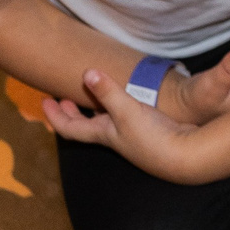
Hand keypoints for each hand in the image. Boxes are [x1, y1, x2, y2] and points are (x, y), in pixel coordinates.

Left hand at [43, 68, 214, 183]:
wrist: (186, 157)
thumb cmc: (153, 138)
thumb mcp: (127, 111)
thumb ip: (107, 92)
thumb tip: (86, 72)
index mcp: (103, 134)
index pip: (69, 128)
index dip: (54, 115)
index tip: (44, 100)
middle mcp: (114, 136)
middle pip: (85, 126)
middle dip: (71, 112)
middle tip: (61, 97)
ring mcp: (131, 135)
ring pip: (104, 121)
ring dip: (93, 107)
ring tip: (90, 92)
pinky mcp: (148, 131)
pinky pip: (122, 117)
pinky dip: (116, 106)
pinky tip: (126, 97)